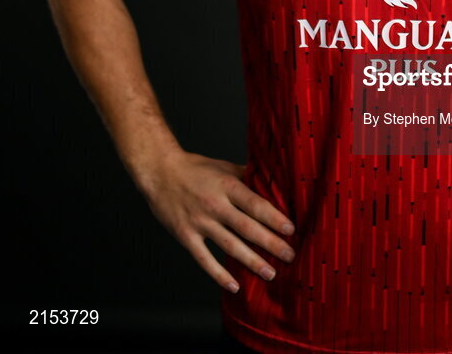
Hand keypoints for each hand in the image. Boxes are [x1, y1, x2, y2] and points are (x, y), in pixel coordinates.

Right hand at [135, 149, 296, 293]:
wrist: (160, 172)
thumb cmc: (194, 168)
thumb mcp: (224, 166)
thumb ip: (247, 176)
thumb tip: (272, 182)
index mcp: (227, 185)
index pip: (256, 204)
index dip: (274, 218)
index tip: (291, 230)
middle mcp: (215, 205)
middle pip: (248, 228)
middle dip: (271, 243)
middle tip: (290, 256)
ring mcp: (200, 222)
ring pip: (230, 246)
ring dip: (252, 261)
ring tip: (270, 273)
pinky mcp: (186, 236)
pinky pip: (204, 259)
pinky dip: (219, 274)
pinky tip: (234, 286)